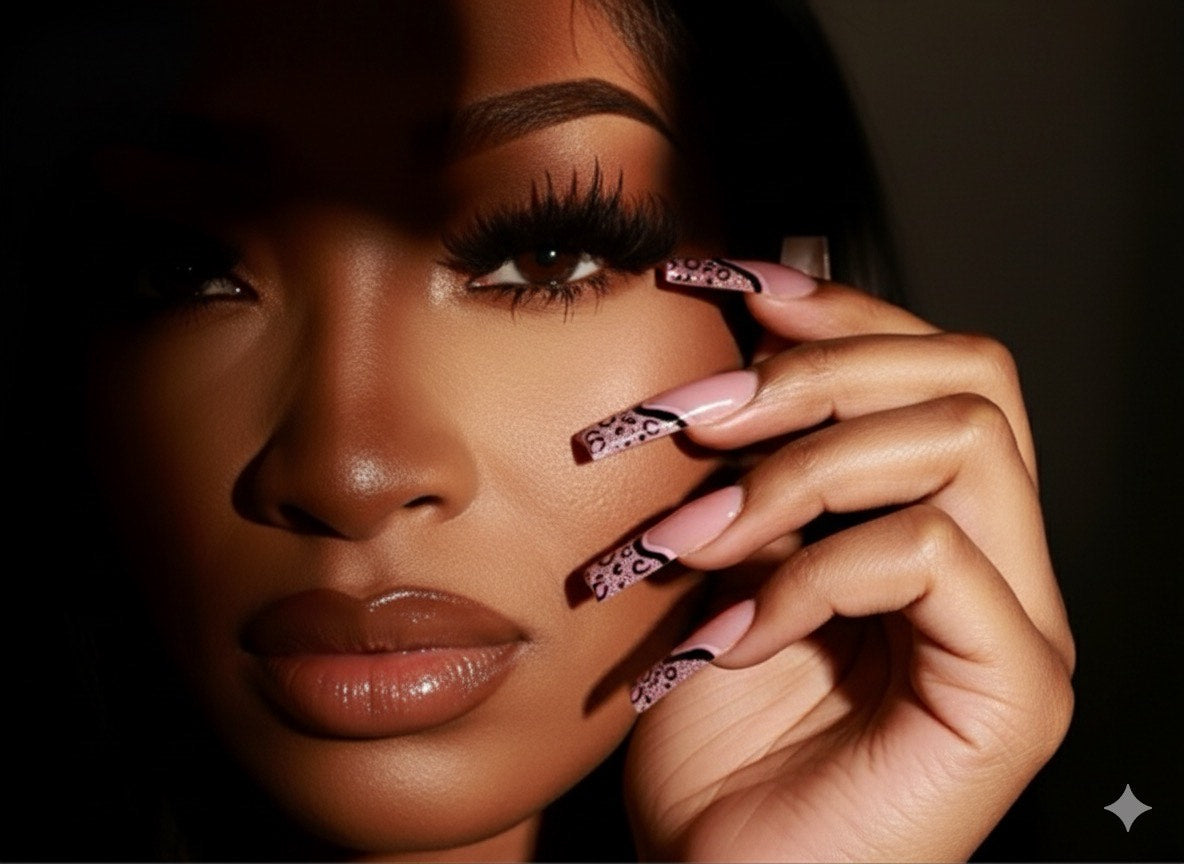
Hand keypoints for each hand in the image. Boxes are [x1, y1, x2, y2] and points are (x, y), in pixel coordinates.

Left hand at [581, 260, 1073, 861]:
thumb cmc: (709, 739)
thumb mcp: (715, 563)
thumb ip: (746, 460)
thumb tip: (733, 330)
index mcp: (934, 524)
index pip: (930, 367)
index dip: (834, 309)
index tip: (723, 284)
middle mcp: (997, 563)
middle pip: (970, 376)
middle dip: (812, 375)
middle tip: (688, 423)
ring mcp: (1018, 626)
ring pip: (961, 442)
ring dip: (798, 473)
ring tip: (692, 540)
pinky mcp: (1016, 690)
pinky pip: (930, 555)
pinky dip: (810, 576)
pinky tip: (734, 636)